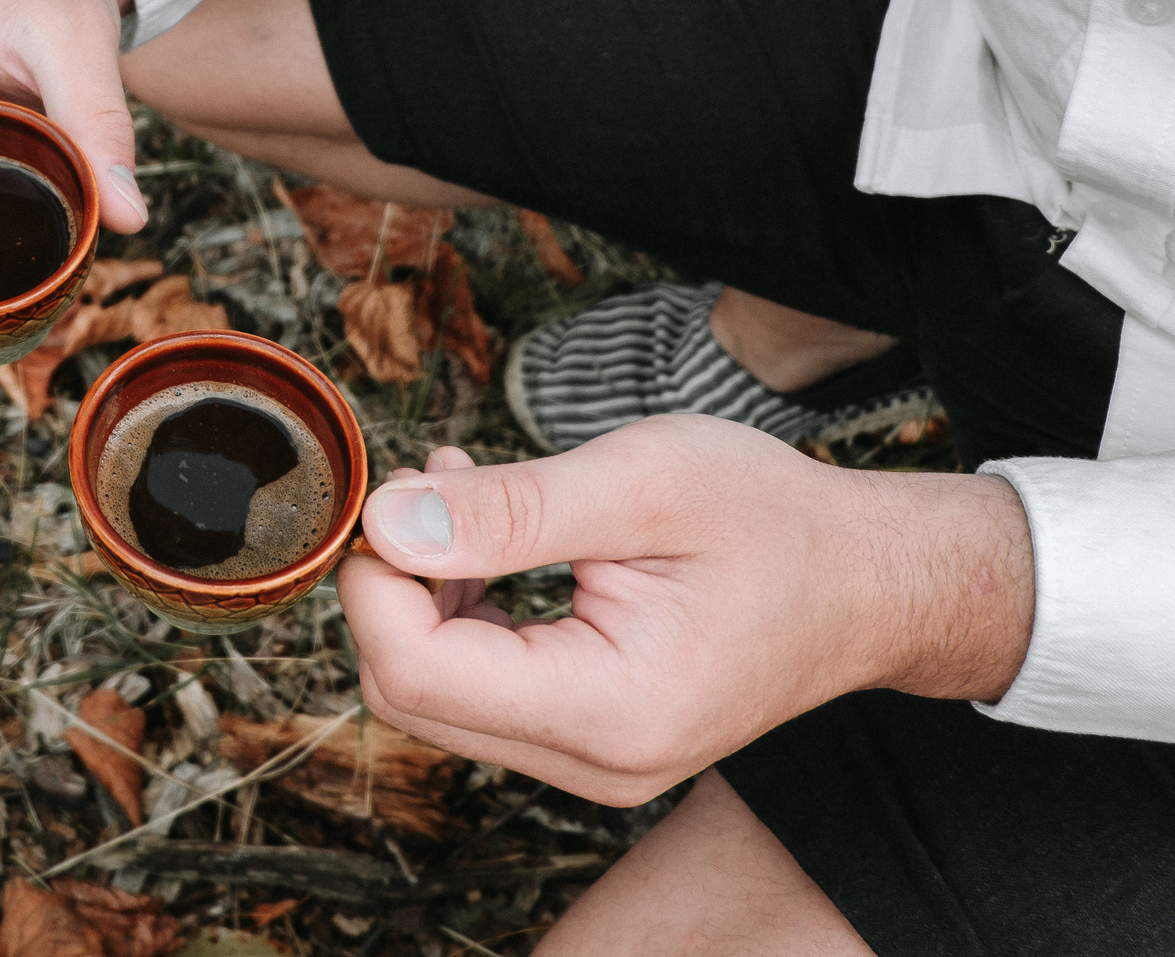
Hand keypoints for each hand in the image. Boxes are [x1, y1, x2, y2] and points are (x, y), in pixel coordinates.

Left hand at [338, 415, 1033, 805]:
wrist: (869, 580)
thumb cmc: (775, 522)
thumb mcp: (641, 483)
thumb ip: (510, 509)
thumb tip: (386, 520)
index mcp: (610, 711)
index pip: (415, 672)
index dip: (376, 582)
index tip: (399, 492)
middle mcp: (595, 763)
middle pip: (411, 693)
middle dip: (393, 584)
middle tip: (430, 482)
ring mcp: (590, 762)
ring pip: (435, 690)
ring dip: (424, 589)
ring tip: (463, 488)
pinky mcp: (587, 737)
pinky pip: (479, 684)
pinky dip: (459, 605)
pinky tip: (486, 530)